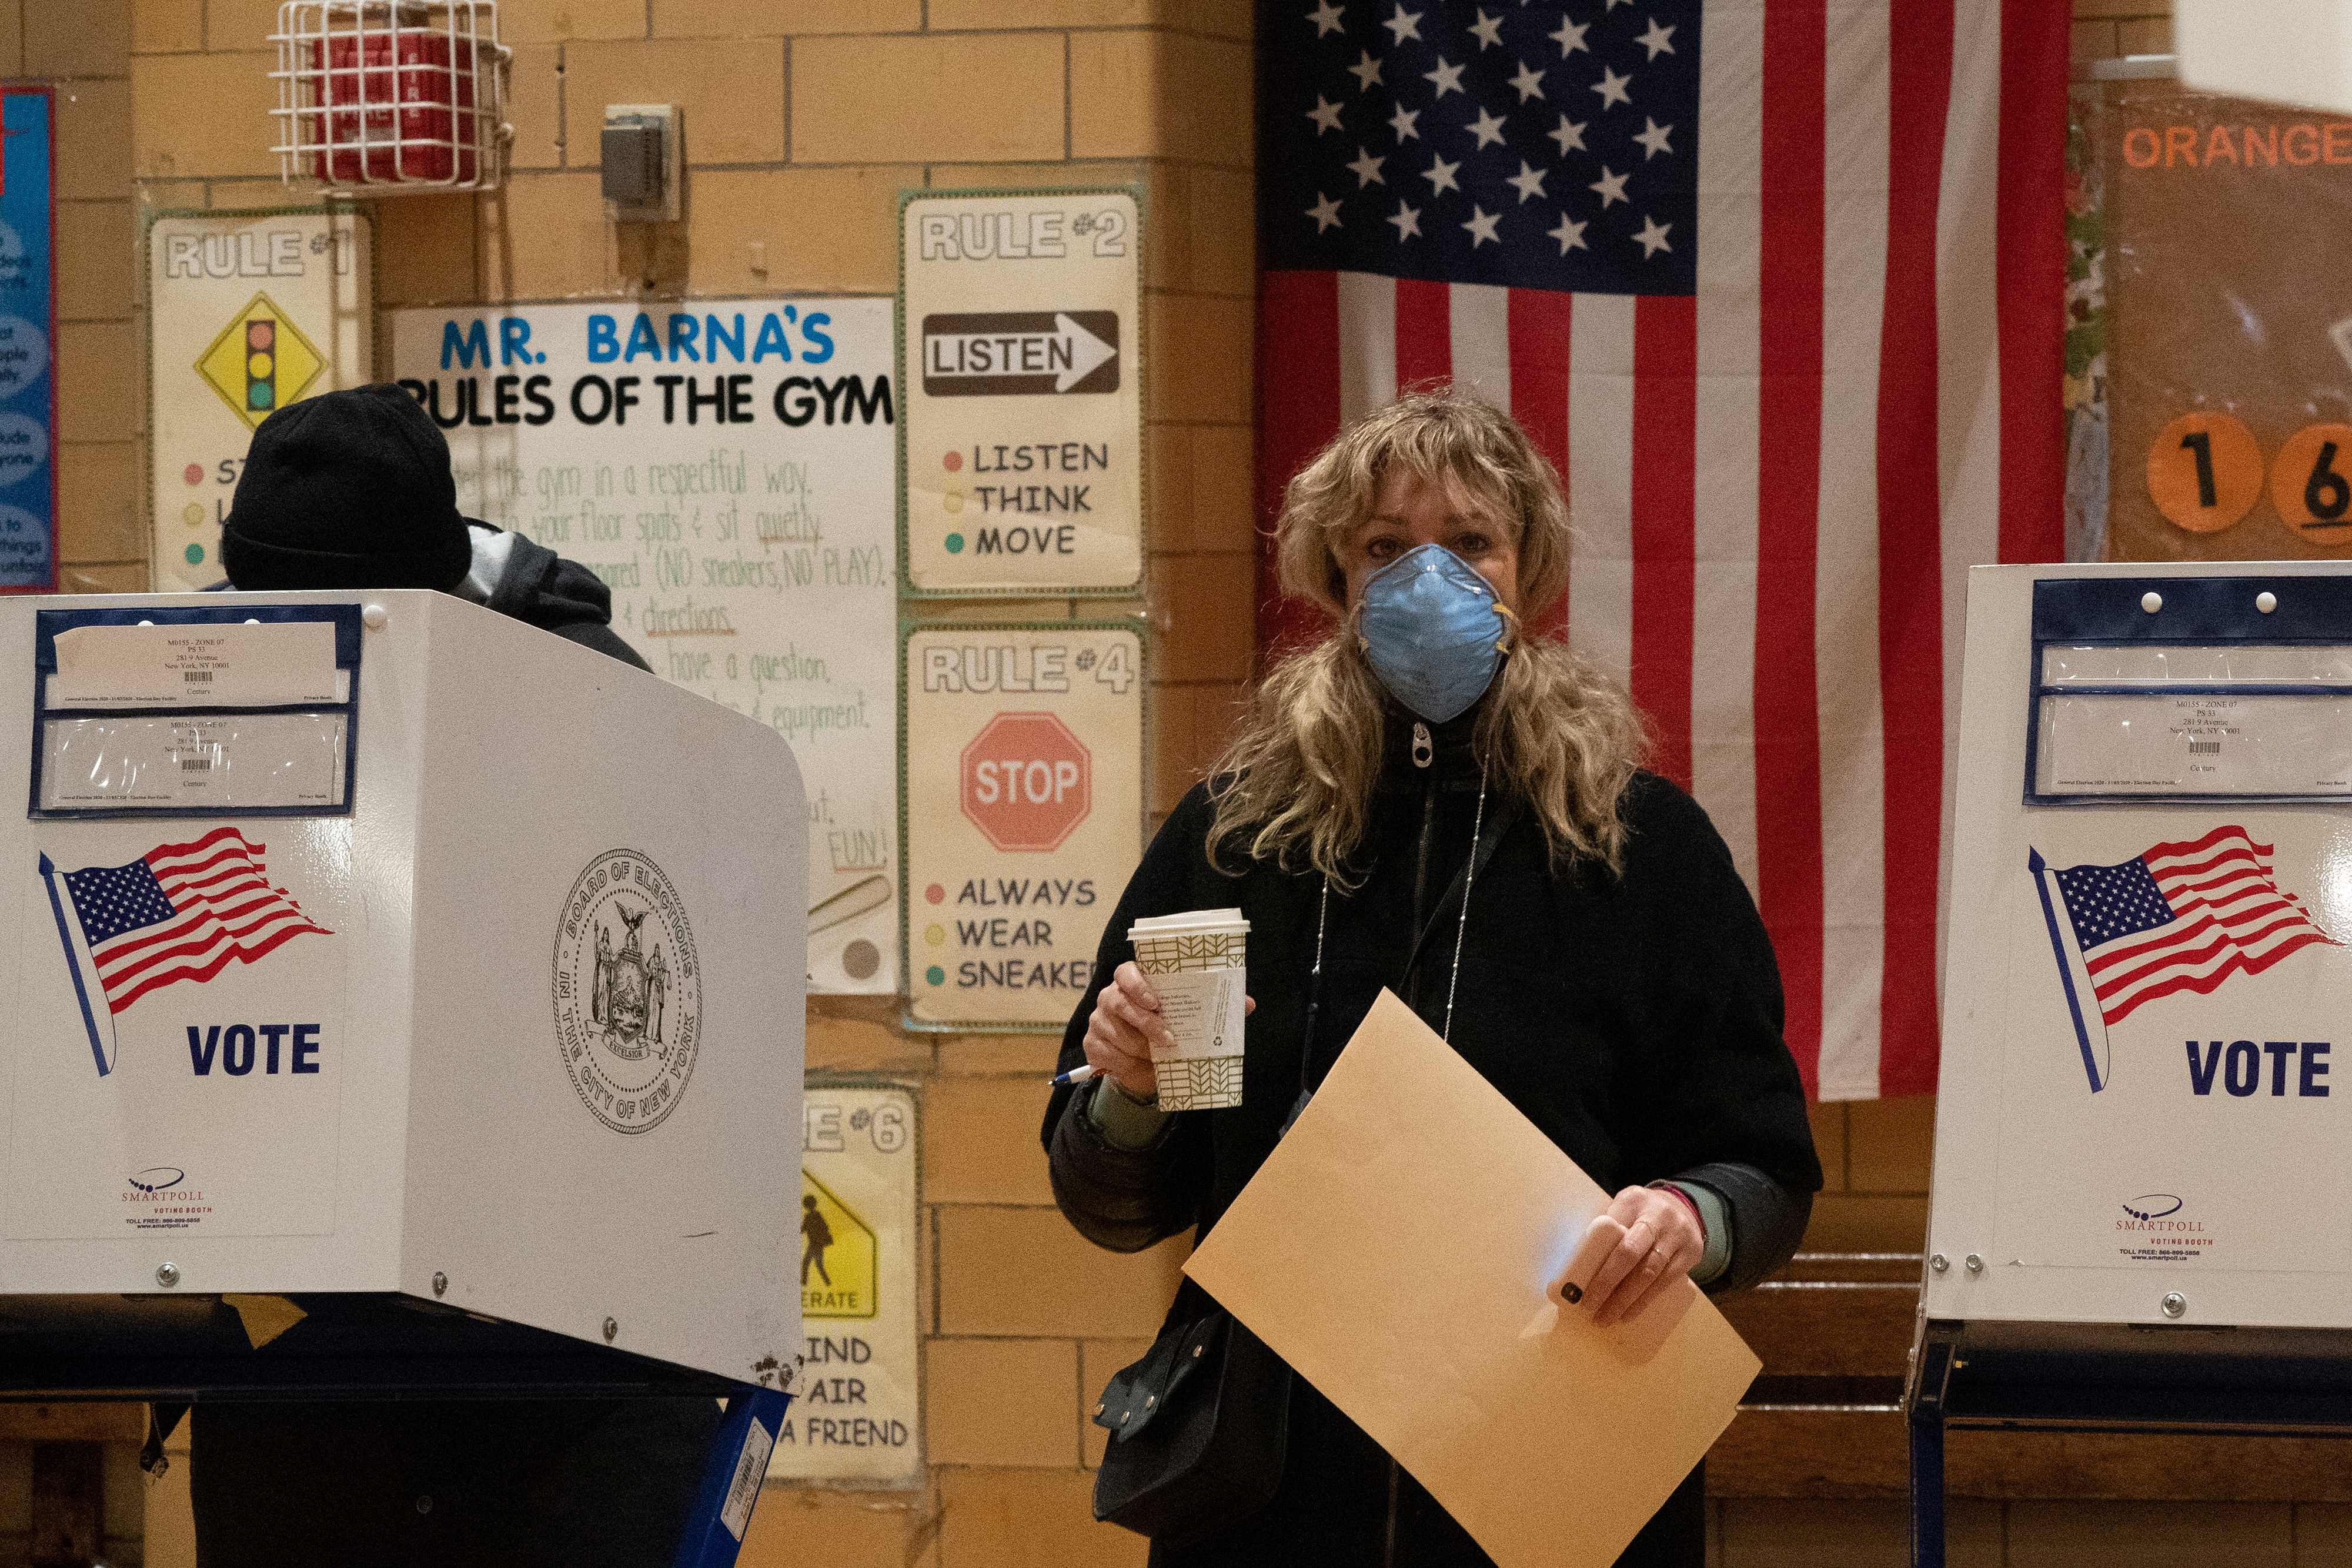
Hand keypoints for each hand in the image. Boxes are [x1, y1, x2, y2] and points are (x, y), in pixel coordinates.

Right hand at [1080, 963, 1256, 1102]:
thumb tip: (1247, 1003)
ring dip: (1140, 1048)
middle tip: (1168, 1038)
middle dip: (1145, 1022)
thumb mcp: (1189, 1018)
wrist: (1143, 1065)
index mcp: (1132, 982)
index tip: (1155, 1001)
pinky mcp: (1092, 1045)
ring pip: (1116, 1032)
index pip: (1126, 972)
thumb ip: (1213, 1007)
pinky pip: (1108, 1054)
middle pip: (1119, 1003)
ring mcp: (1099, 1021)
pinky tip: (1140, 1066)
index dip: (1138, 984)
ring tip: (1158, 1056)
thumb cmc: (1167, 1030)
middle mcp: (1110, 997)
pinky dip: (1127, 1063)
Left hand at [1568, 1186, 1704, 1327]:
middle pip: (1630, 1251)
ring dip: (1625, 1299)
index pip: (1609, 1226)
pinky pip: (1665, 1282)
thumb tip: (1574, 1258)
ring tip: (1606, 1317)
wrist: (1685, 1209)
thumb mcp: (1623, 1206)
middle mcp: (1658, 1215)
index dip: (1594, 1254)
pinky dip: (1644, 1301)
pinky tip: (1629, 1313)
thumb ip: (1604, 1225)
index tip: (1577, 1277)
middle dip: (1607, 1281)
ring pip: (1649, 1272)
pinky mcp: (1691, 1254)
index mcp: (1633, 1200)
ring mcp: (1677, 1235)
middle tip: (1590, 1305)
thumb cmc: (1642, 1212)